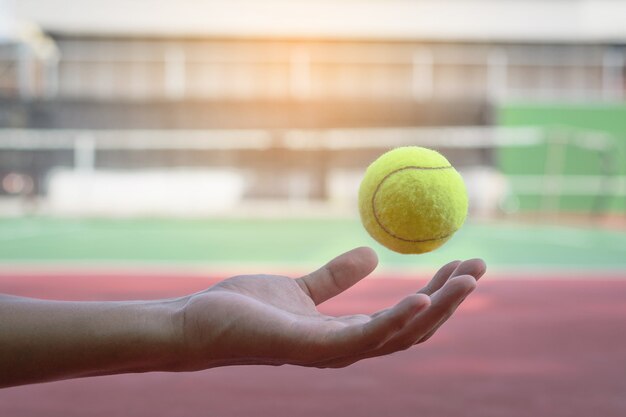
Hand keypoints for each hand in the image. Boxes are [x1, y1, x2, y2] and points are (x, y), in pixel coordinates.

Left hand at [177, 247, 485, 369]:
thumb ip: (335, 278)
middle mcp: (346, 350)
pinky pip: (364, 339)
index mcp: (346, 335)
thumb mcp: (301, 289)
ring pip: (400, 336)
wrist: (198, 324)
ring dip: (437, 309)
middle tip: (478, 266)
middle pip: (414, 330)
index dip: (438, 294)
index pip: (405, 318)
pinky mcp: (311, 350)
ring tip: (466, 277)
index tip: (460, 263)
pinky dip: (396, 320)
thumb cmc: (244, 310)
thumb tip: (373, 254)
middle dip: (450, 301)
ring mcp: (331, 354)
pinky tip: (420, 297)